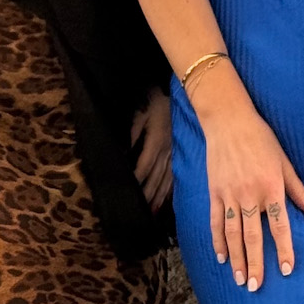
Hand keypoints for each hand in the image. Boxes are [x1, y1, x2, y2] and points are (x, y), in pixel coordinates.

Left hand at [131, 87, 173, 210]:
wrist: (179, 90)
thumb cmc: (156, 99)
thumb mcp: (140, 113)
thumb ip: (133, 133)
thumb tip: (124, 153)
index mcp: (156, 140)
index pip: (144, 166)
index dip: (136, 181)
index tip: (127, 195)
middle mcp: (167, 150)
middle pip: (156, 178)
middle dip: (147, 196)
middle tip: (140, 214)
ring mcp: (175, 152)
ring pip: (166, 179)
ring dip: (159, 196)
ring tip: (152, 213)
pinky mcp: (178, 151)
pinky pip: (175, 173)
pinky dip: (170, 188)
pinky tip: (166, 199)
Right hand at [193, 64, 303, 291]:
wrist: (229, 121)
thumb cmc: (262, 140)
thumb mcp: (285, 163)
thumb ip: (300, 191)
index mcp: (271, 188)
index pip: (279, 225)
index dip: (284, 249)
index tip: (287, 270)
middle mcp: (249, 195)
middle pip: (252, 236)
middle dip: (256, 263)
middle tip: (256, 287)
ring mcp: (229, 195)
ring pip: (232, 234)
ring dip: (237, 258)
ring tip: (240, 279)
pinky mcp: (215, 192)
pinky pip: (216, 221)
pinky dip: (218, 241)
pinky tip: (222, 257)